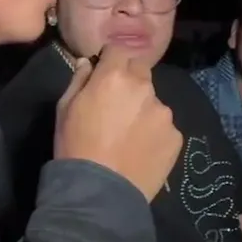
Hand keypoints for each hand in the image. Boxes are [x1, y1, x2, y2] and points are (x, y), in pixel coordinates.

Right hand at [55, 45, 182, 200]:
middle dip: (130, 80)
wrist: (99, 192)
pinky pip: (164, 127)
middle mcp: (144, 88)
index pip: (118, 50)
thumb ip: (79, 79)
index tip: (104, 74)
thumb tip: (89, 62)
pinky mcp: (175, 137)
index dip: (110, 60)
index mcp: (114, 76)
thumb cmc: (74, 146)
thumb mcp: (65, 108)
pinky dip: (154, 134)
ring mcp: (163, 113)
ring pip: (154, 101)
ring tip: (128, 136)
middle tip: (116, 105)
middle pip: (140, 71)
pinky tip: (140, 151)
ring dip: (143, 109)